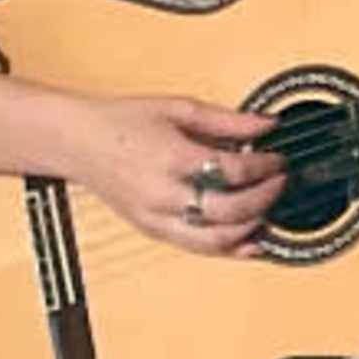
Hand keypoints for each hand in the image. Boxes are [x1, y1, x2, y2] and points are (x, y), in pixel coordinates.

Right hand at [72, 91, 284, 252]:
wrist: (78, 142)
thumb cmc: (121, 122)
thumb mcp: (178, 108)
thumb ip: (226, 120)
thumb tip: (266, 125)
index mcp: (171, 158)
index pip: (232, 171)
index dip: (265, 167)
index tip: (278, 160)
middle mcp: (164, 195)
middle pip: (229, 210)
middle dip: (264, 198)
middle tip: (280, 183)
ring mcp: (157, 219)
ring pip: (216, 241)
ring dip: (251, 229)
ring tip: (269, 211)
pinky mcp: (154, 232)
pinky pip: (199, 250)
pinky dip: (230, 250)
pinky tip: (250, 243)